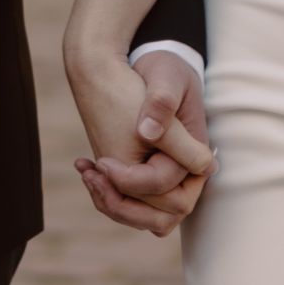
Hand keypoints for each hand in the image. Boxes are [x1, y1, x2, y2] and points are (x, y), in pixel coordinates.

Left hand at [67, 49, 212, 236]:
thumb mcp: (165, 75)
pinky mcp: (150, 178)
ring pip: (149, 220)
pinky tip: (87, 170)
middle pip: (163, 216)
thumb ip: (162, 103)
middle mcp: (186, 172)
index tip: (102, 161)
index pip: (164, 185)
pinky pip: (135, 208)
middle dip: (122, 203)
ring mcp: (169, 179)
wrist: (152, 64)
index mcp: (195, 150)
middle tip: (94, 172)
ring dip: (115, 206)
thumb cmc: (161, 68)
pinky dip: (110, 197)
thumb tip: (148, 132)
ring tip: (88, 176)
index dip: (131, 180)